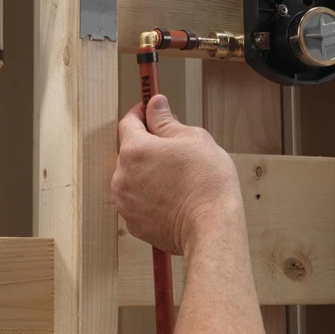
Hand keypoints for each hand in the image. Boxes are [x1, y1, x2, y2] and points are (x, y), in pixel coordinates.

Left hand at [112, 95, 242, 255]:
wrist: (213, 227)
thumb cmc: (207, 183)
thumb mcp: (193, 138)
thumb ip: (166, 121)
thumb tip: (156, 106)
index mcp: (134, 150)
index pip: (128, 122)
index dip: (141, 114)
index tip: (150, 112)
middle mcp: (122, 177)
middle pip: (129, 151)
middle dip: (147, 146)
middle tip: (174, 149)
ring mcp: (125, 203)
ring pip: (132, 177)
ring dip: (147, 172)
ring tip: (175, 176)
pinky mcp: (133, 223)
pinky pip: (137, 200)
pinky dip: (149, 195)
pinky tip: (172, 195)